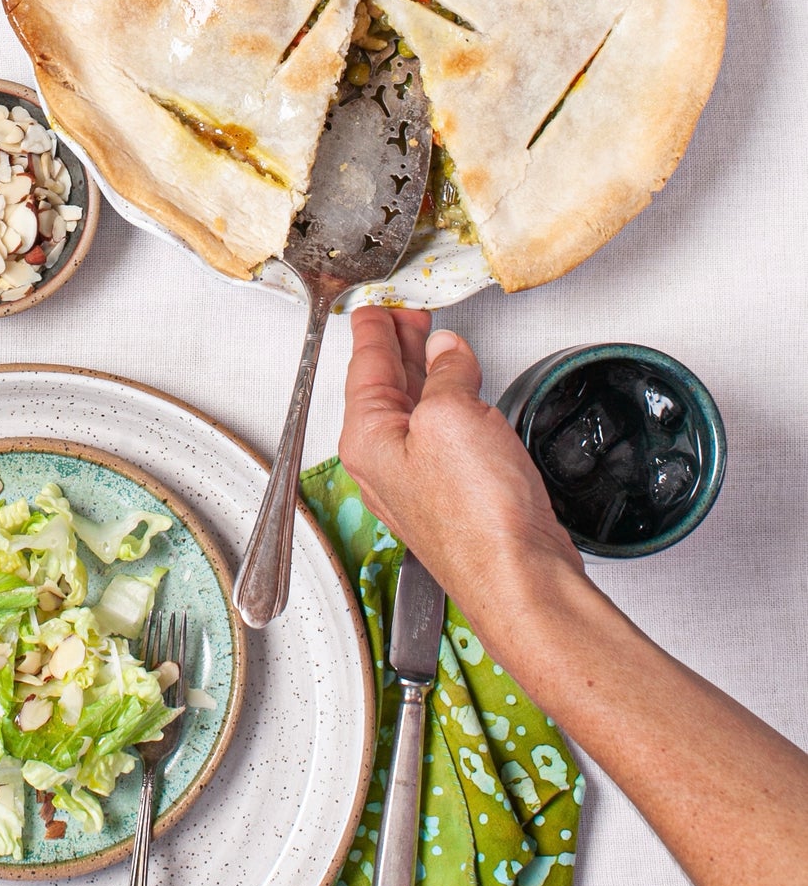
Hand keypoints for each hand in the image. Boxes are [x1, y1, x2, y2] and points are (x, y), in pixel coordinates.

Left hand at [336, 308, 581, 647]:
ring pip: (413, 408)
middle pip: (382, 385)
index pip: (363, 365)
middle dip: (396, 345)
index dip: (373, 327)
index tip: (376, 305)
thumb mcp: (454, 416)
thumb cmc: (479, 519)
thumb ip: (446, 373)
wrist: (521, 581)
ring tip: (432, 341)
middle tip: (407, 314)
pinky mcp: (453, 494)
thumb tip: (445, 350)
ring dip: (422, 370)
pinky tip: (460, 391)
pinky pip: (440, 432)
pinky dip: (447, 402)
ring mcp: (418, 481)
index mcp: (367, 439)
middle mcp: (384, 463)